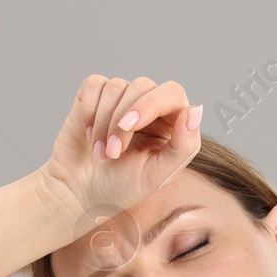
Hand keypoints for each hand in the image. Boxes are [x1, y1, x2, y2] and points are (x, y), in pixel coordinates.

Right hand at [39, 75, 203, 227]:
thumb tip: (196, 109)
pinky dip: (89, 110)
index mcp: (172, 122)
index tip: (127, 127)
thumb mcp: (157, 175)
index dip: (149, 104)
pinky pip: (95, 84)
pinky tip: (89, 136)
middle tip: (113, 153)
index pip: (172, 93)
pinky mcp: (96, 95)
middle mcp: (150, 105)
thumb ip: (184, 146)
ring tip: (102, 154)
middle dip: (121, 121)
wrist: (81, 193)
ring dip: (103, 123)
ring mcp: (123, 98)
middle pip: (142, 85)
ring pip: (116, 87)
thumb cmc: (122, 188)